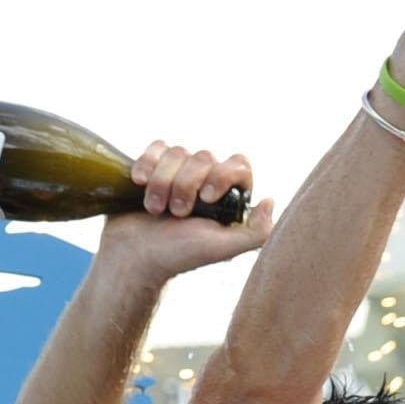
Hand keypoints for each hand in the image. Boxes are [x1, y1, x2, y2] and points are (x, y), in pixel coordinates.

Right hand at [96, 142, 271, 279]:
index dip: (222, 175)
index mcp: (229, 198)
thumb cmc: (179, 254)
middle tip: (177, 213)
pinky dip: (147, 163)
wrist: (135, 256)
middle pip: (204, 156)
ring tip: (156, 209)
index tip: (206, 199)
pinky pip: (156, 147)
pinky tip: (140, 183)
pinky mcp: (154, 168)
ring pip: (178, 152)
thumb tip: (269, 200)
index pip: (239, 165)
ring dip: (163, 182)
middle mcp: (207, 182)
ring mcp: (180, 173)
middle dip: (186, 185)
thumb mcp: (223, 248)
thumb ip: (257, 232)